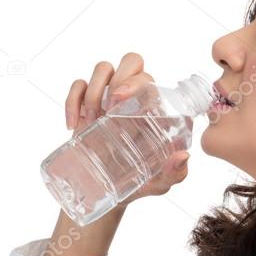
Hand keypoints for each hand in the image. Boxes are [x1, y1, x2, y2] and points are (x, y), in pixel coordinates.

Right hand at [64, 53, 191, 207]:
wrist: (104, 193)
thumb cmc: (138, 183)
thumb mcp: (159, 182)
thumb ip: (175, 173)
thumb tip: (182, 155)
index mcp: (154, 109)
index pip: (153, 80)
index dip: (138, 82)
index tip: (121, 102)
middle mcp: (134, 98)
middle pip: (132, 61)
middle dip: (120, 77)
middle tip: (110, 107)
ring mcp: (110, 98)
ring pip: (104, 68)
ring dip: (95, 90)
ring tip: (92, 121)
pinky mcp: (86, 104)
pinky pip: (78, 85)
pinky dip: (72, 101)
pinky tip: (73, 125)